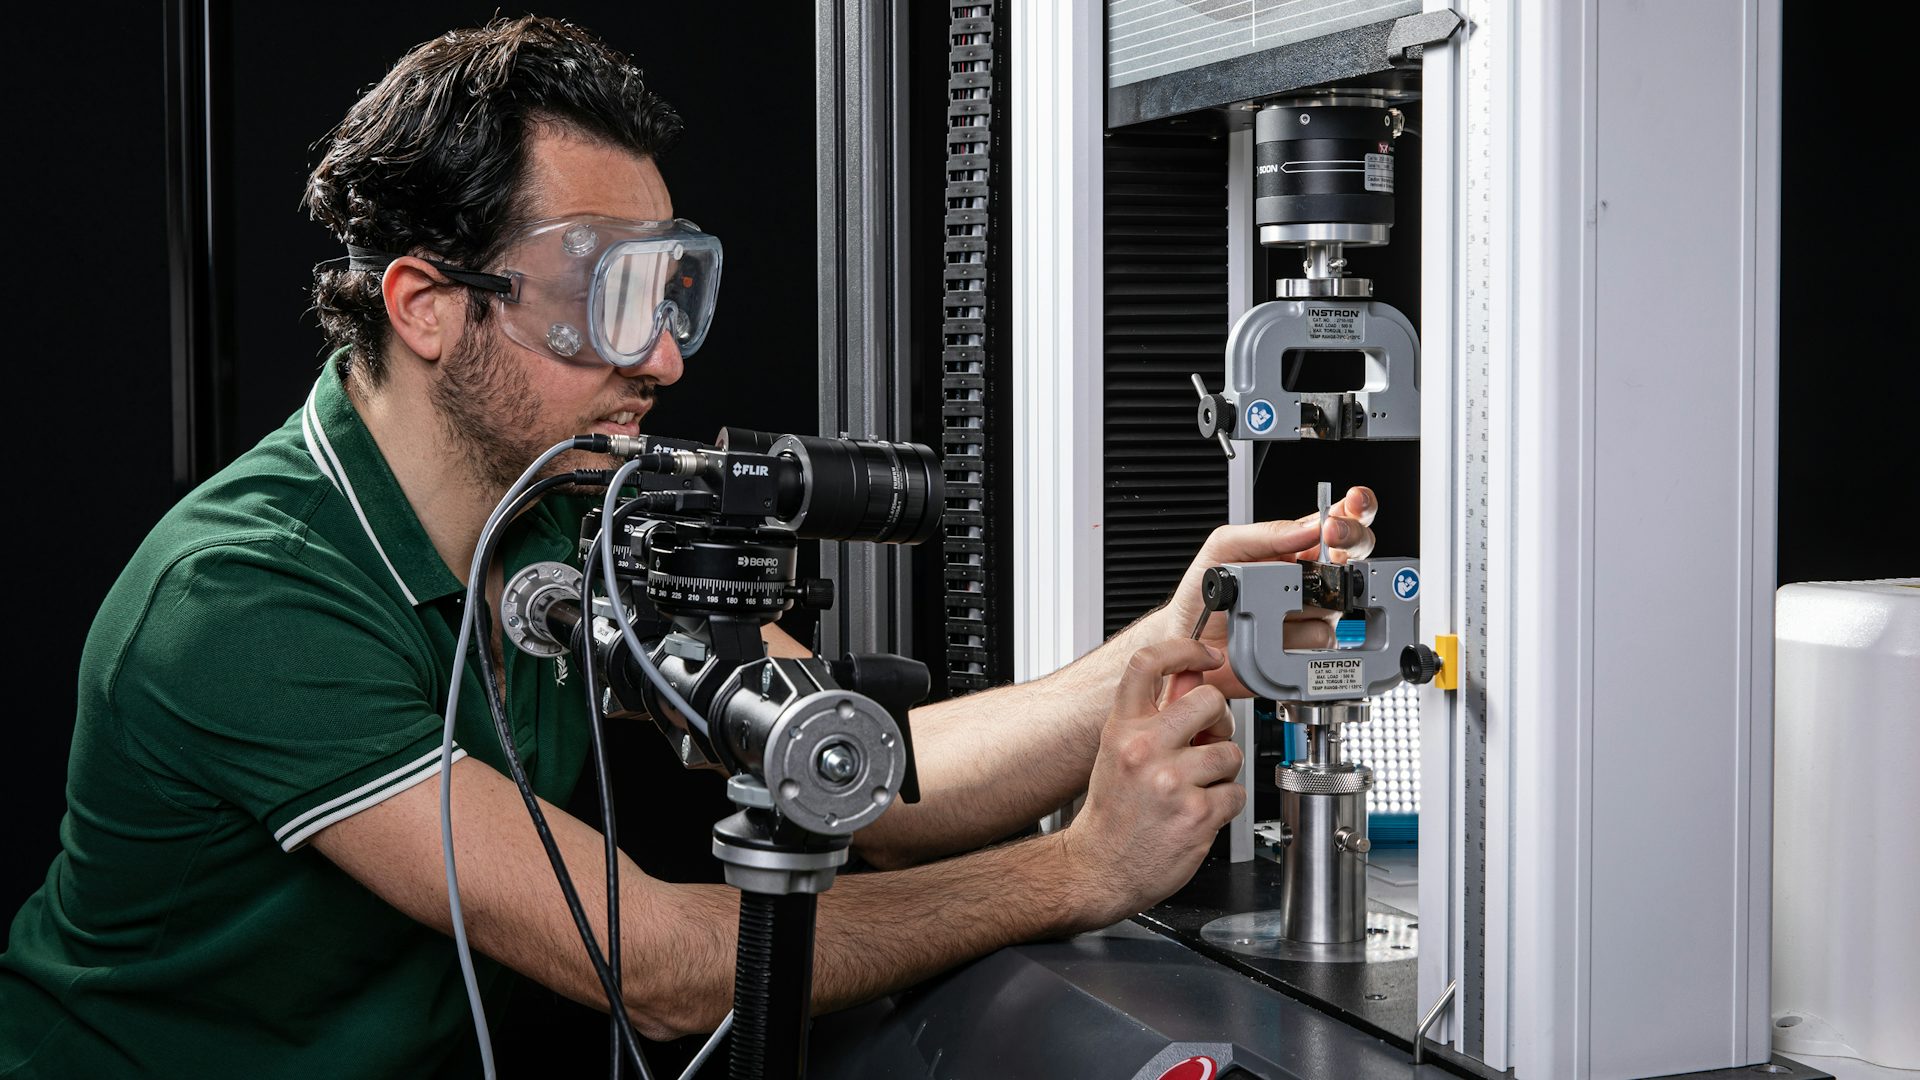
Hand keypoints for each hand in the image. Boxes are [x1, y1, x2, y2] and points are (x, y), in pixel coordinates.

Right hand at [1061, 640, 1245, 926]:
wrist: (1098, 869)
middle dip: (1217, 722)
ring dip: (1221, 772)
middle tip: (1205, 742)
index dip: (1184, 648)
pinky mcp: (1197, 814)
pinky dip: (1225, 805)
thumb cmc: (1111, 812)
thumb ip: (1154, 716)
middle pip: (1210, 701)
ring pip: (1230, 751)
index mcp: (1122, 729)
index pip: (1147, 663)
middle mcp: (1145, 750)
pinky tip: (1200, 813)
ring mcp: (1172, 782)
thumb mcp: (1120, 753)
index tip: (1206, 655)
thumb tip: (1190, 677)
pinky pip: (1236, 793)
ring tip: (1196, 788)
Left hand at [1157, 485, 1377, 695]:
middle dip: (1349, 543)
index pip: (1336, 521)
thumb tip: (1307, 528)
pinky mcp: (1308, 645)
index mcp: (1293, 547)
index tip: (1351, 505)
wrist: (1186, 641)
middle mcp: (1310, 578)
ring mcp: (1312, 612)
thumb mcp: (1223, 550)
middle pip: (1353, 556)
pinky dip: (1295, 634)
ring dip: (1305, 600)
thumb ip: (1264, 534)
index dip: (1354, 509)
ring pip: (1338, 601)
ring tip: (1268, 603)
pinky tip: (1271, 631)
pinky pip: (1323, 637)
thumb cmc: (1201, 595)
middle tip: (1331, 540)